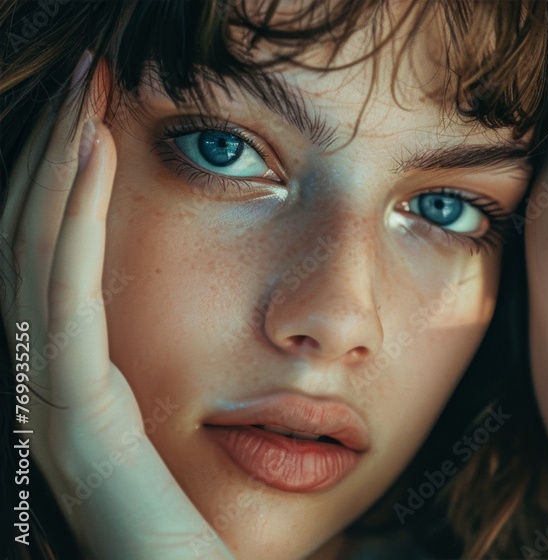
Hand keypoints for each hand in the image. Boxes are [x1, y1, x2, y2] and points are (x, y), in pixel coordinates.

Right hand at [2, 55, 233, 558]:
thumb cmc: (202, 520)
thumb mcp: (193, 425)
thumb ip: (181, 372)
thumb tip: (227, 327)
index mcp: (76, 380)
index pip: (56, 261)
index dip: (66, 185)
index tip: (97, 118)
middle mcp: (48, 381)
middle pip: (34, 244)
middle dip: (54, 157)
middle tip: (82, 84)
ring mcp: (53, 398)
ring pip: (39, 256)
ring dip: (60, 168)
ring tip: (84, 98)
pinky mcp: (76, 413)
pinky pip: (66, 298)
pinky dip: (73, 221)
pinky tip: (93, 156)